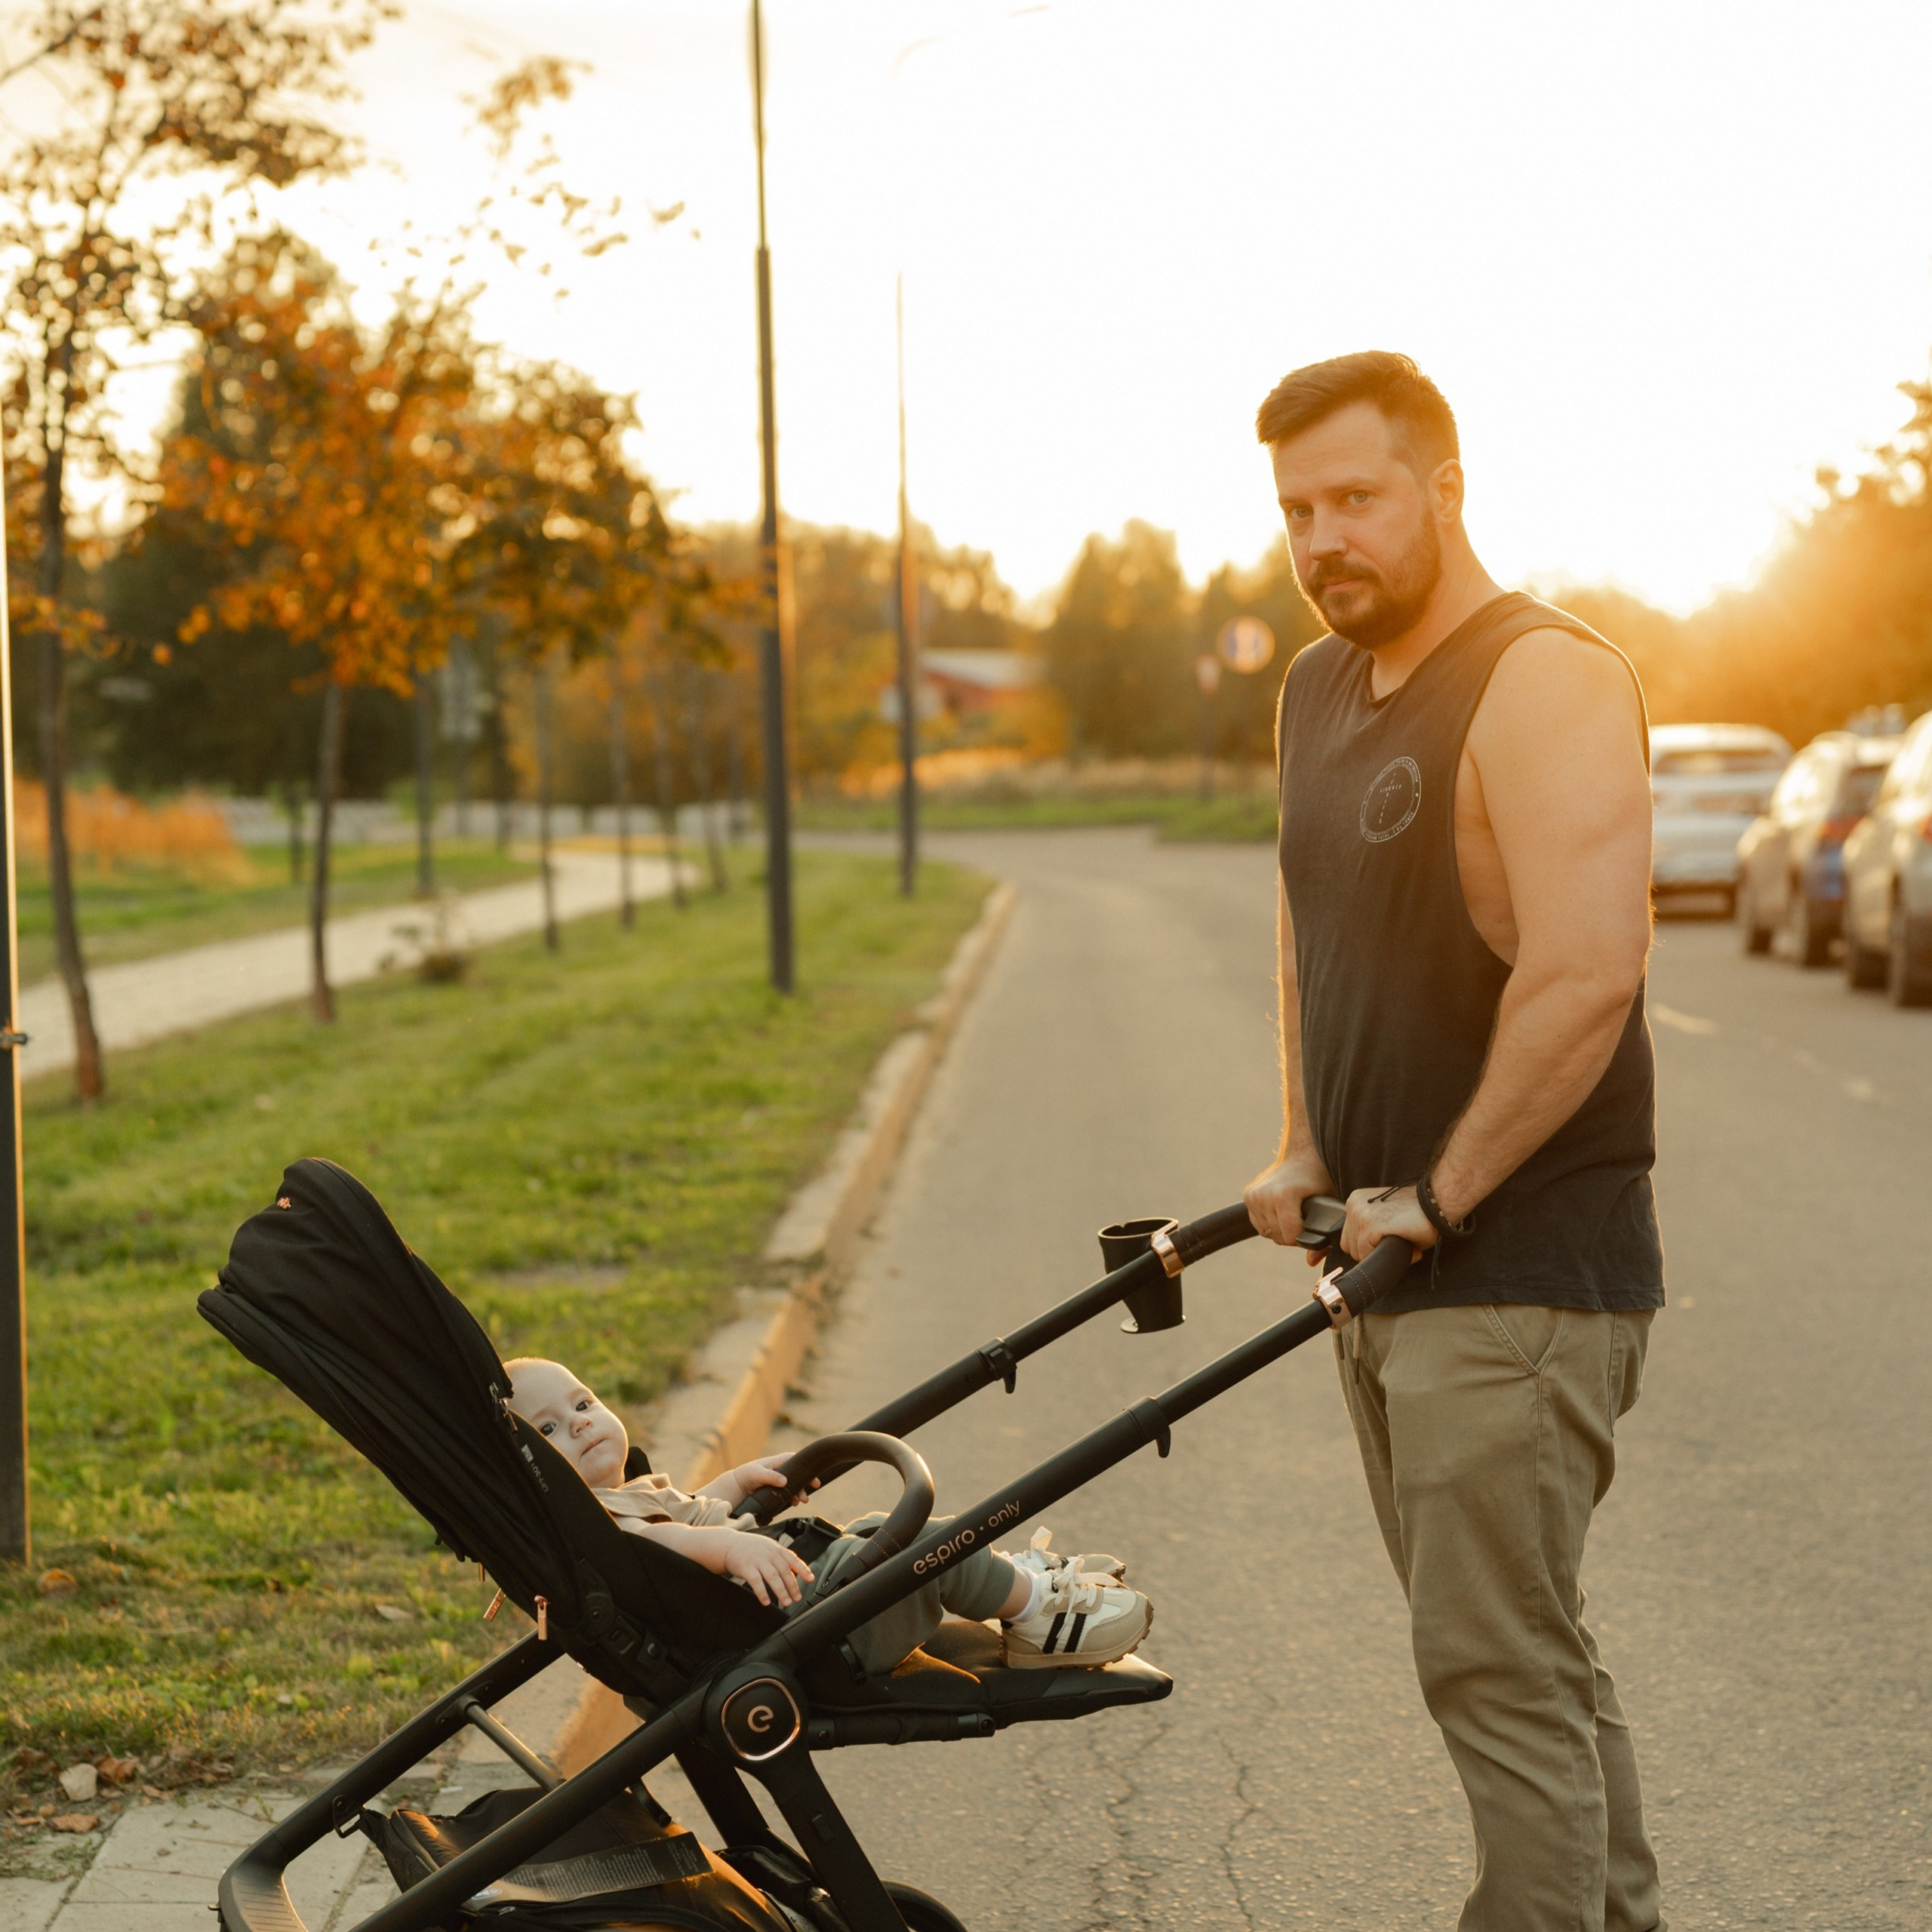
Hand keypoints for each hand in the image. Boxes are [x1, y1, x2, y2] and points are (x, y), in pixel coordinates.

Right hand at [683, 1526, 815, 1606]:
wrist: (728, 1544)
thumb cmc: (750, 1548)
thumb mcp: (768, 1547)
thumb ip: (780, 1557)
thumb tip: (796, 1570)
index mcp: (776, 1549)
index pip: (793, 1559)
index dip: (803, 1570)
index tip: (810, 1580)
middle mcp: (769, 1554)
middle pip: (785, 1572)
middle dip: (793, 1587)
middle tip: (797, 1598)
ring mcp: (758, 1561)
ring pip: (773, 1578)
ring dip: (781, 1592)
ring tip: (786, 1602)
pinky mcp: (746, 1568)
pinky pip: (756, 1582)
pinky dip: (762, 1593)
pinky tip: (766, 1602)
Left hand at [721, 1454, 815, 1507]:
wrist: (736, 1489)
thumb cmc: (746, 1476)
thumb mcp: (757, 1473)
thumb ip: (770, 1476)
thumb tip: (785, 1481)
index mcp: (776, 1463)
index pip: (794, 1460)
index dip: (805, 1467)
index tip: (813, 1477)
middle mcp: (779, 1471)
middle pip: (797, 1475)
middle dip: (805, 1483)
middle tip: (812, 1489)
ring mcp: (777, 1482)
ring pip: (793, 1486)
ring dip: (800, 1493)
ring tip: (803, 1500)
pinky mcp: (775, 1492)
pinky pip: (787, 1495)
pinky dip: (792, 1499)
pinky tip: (794, 1503)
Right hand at [1244, 1147, 1336, 1263]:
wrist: (1302, 1156)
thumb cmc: (1319, 1179)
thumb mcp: (1327, 1206)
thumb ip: (1323, 1238)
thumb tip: (1311, 1263)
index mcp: (1283, 1195)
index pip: (1291, 1236)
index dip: (1304, 1237)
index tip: (1311, 1228)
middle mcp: (1264, 1195)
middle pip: (1279, 1236)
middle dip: (1293, 1234)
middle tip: (1304, 1221)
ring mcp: (1253, 1195)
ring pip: (1267, 1232)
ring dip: (1281, 1229)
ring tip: (1294, 1216)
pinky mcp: (1248, 1196)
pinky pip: (1258, 1224)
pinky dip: (1270, 1223)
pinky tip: (1282, 1213)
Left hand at [1340, 1184, 1433, 1264]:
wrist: (1436, 1203)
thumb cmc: (1416, 1212)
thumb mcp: (1384, 1218)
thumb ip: (1370, 1231)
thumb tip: (1367, 1257)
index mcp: (1355, 1201)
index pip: (1348, 1237)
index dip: (1367, 1246)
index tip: (1385, 1243)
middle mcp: (1353, 1205)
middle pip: (1351, 1247)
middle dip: (1373, 1251)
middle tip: (1397, 1242)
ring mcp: (1360, 1215)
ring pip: (1359, 1254)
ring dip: (1380, 1254)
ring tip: (1402, 1242)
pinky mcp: (1370, 1225)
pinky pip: (1368, 1254)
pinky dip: (1388, 1257)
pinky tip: (1407, 1248)